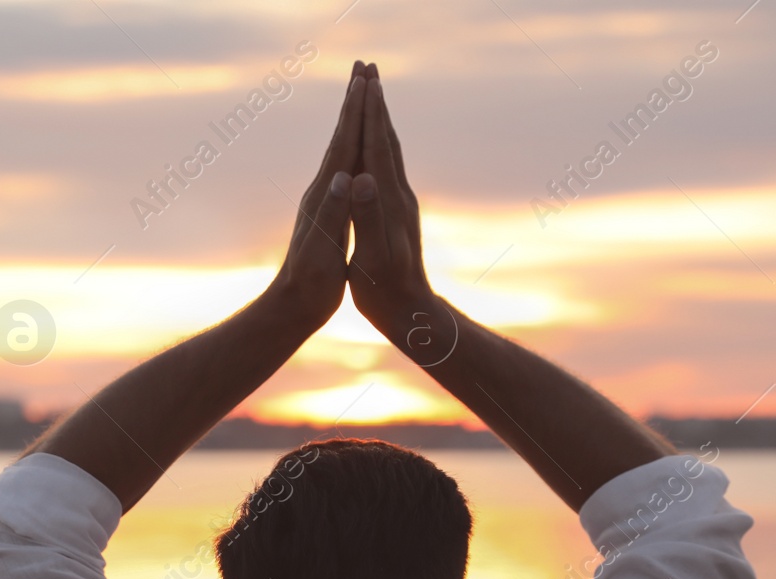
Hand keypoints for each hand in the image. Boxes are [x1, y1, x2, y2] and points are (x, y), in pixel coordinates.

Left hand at [262, 61, 366, 332]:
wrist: (290, 305)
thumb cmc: (310, 284)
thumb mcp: (322, 250)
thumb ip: (332, 213)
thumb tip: (341, 177)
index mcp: (324, 196)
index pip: (344, 146)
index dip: (356, 114)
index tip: (367, 80)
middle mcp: (321, 191)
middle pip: (341, 137)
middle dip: (354, 103)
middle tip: (365, 68)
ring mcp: (323, 199)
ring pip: (342, 149)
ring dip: (353, 119)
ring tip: (362, 94)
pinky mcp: (327, 211)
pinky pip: (345, 168)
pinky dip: (354, 148)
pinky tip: (357, 147)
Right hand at [347, 66, 444, 361]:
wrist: (412, 312)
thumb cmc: (386, 290)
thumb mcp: (373, 256)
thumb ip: (368, 216)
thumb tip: (363, 179)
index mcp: (388, 201)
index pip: (377, 147)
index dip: (369, 113)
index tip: (363, 79)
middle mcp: (399, 195)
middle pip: (387, 139)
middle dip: (376, 103)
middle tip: (369, 69)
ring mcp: (401, 204)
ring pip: (389, 151)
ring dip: (380, 120)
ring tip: (372, 96)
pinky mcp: (398, 214)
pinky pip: (388, 168)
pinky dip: (380, 146)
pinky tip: (376, 147)